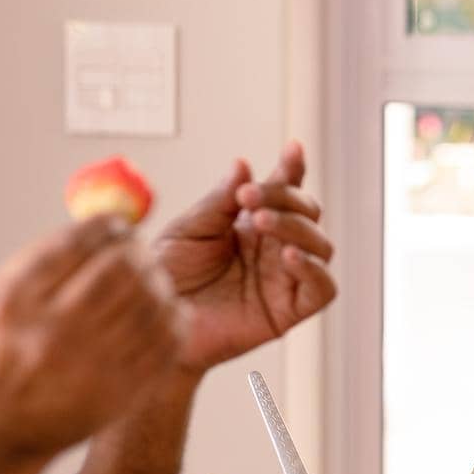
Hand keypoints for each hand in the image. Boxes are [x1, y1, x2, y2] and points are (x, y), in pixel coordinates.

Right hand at [0, 218, 184, 471]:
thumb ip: (31, 269)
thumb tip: (91, 228)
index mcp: (9, 306)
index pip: (71, 247)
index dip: (104, 228)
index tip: (117, 224)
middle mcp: (50, 335)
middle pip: (117, 272)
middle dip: (135, 252)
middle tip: (139, 250)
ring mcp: (87, 369)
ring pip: (148, 305)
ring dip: (158, 282)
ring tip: (153, 278)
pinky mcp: (118, 394)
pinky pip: (163, 344)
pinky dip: (172, 318)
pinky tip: (167, 310)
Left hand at [157, 141, 336, 371]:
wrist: (151, 324)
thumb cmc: (164, 280)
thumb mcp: (189, 230)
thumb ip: (219, 201)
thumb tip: (244, 164)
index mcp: (251, 227)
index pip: (285, 192)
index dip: (294, 170)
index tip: (293, 149)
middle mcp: (274, 250)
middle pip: (309, 213)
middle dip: (286, 197)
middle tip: (248, 197)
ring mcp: (284, 280)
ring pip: (321, 246)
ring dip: (297, 228)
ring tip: (261, 222)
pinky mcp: (289, 312)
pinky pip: (323, 288)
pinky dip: (313, 269)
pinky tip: (287, 257)